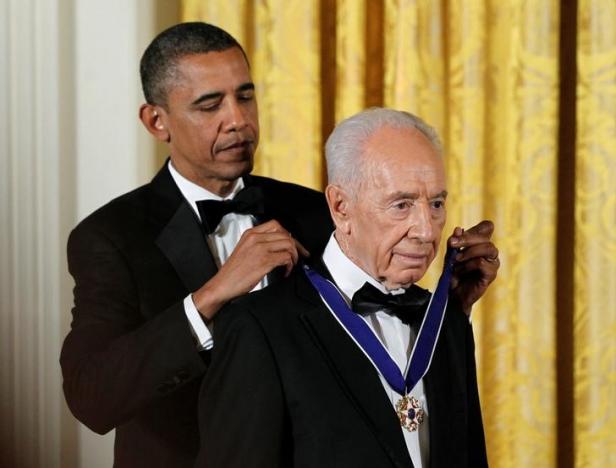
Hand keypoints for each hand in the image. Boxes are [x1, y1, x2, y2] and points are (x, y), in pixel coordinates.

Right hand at [192, 220, 308, 319]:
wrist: (223, 284)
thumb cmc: (233, 271)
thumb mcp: (244, 249)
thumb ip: (259, 243)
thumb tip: (279, 244)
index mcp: (250, 234)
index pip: (276, 224)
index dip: (289, 234)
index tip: (294, 244)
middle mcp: (255, 238)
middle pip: (285, 234)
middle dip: (297, 246)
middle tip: (300, 255)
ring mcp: (260, 249)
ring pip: (288, 244)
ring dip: (294, 256)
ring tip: (291, 265)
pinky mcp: (264, 261)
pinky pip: (286, 258)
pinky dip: (290, 266)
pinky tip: (285, 272)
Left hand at [448, 220, 498, 314]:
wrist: (453, 294)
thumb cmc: (453, 272)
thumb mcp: (450, 254)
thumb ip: (454, 242)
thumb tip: (458, 229)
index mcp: (481, 243)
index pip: (487, 227)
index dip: (475, 227)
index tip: (457, 235)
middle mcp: (489, 251)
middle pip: (486, 236)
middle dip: (467, 238)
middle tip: (452, 244)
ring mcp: (492, 262)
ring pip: (488, 247)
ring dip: (468, 252)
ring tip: (455, 260)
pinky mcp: (491, 274)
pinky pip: (482, 263)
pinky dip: (467, 265)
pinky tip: (459, 271)